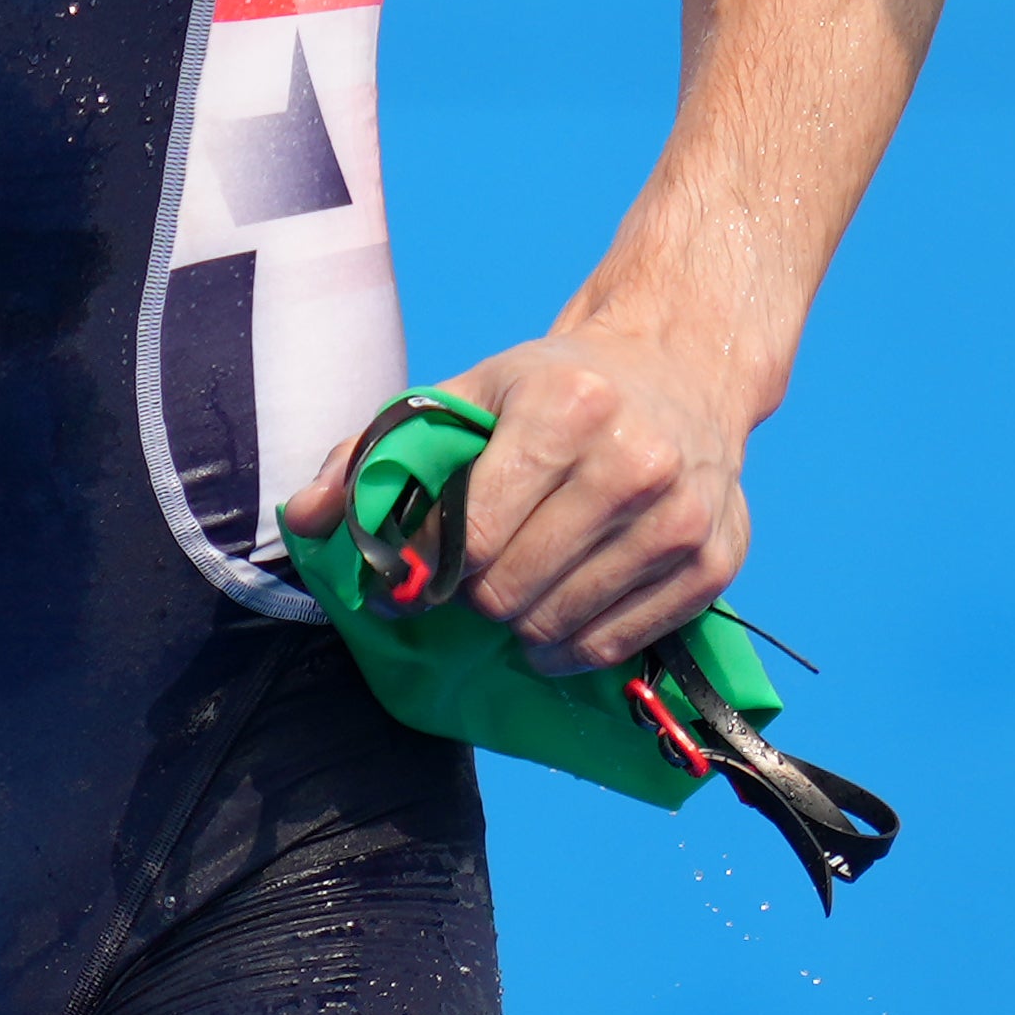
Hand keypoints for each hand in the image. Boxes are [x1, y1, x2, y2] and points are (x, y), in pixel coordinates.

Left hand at [284, 323, 753, 679]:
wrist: (682, 368)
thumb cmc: (558, 387)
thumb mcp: (469, 394)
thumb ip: (376, 454)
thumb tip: (300, 520)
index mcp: (568, 406)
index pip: (472, 534)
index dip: (425, 568)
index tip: (410, 577)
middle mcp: (636, 460)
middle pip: (509, 590)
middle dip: (472, 598)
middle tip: (470, 580)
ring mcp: (681, 516)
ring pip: (559, 626)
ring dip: (519, 626)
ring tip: (516, 590)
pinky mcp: (715, 562)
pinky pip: (615, 645)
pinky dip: (571, 645)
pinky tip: (558, 614)